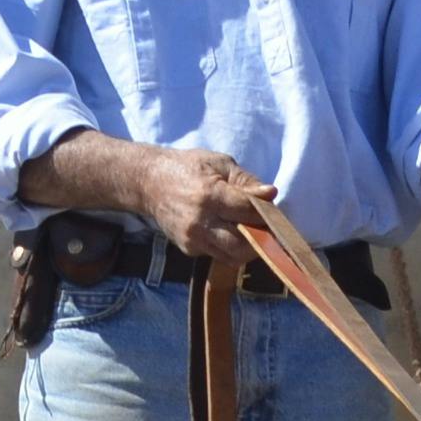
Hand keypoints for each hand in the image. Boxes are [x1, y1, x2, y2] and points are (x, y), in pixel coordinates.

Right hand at [127, 141, 277, 261]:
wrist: (147, 182)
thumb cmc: (187, 168)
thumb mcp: (218, 164)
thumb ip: (246, 181)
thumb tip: (271, 194)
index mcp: (209, 195)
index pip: (249, 212)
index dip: (266, 213)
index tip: (273, 211)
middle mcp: (200, 221)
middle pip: (244, 243)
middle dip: (261, 238)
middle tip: (265, 227)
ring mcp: (192, 238)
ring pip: (233, 256)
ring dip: (247, 247)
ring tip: (249, 231)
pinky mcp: (188, 249)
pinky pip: (219, 254)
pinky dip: (229, 247)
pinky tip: (227, 231)